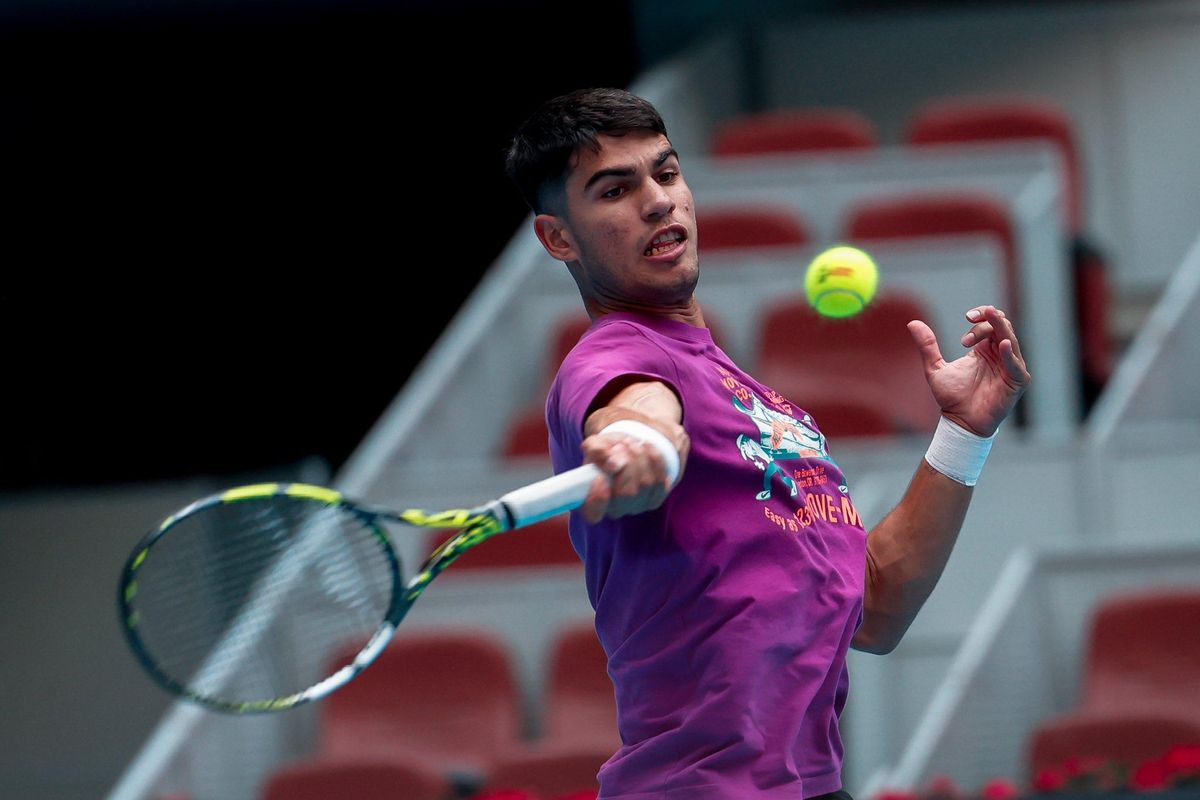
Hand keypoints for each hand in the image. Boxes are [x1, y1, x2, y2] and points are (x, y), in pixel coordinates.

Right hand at [579, 409, 688, 523]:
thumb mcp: (596, 445)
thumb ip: (596, 449)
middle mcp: (615, 509)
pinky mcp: (654, 500)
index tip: (600, 478)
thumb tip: (610, 460)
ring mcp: (636, 506)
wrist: (627, 448)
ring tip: (631, 443)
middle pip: (626, 493)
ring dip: (640, 457)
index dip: (597, 500)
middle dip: (626, 464)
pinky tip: (646, 448)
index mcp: (592, 501)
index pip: (594, 512)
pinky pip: (660, 480)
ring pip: (646, 483)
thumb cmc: (605, 449)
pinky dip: (655, 460)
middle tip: (619, 446)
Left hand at [907, 305, 1031, 436]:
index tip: (967, 317)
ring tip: (990, 316)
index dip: (981, 315)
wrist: (960, 422)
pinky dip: (1010, 353)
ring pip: (1011, 339)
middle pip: (1002, 326)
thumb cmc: (951, 397)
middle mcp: (1000, 355)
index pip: (990, 323)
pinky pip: (1016, 364)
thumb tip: (912, 323)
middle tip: (970, 321)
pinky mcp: (1017, 381)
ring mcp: (1011, 367)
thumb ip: (927, 346)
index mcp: (985, 349)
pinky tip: (1002, 344)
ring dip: (1000, 327)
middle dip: (988, 319)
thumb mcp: (935, 368)